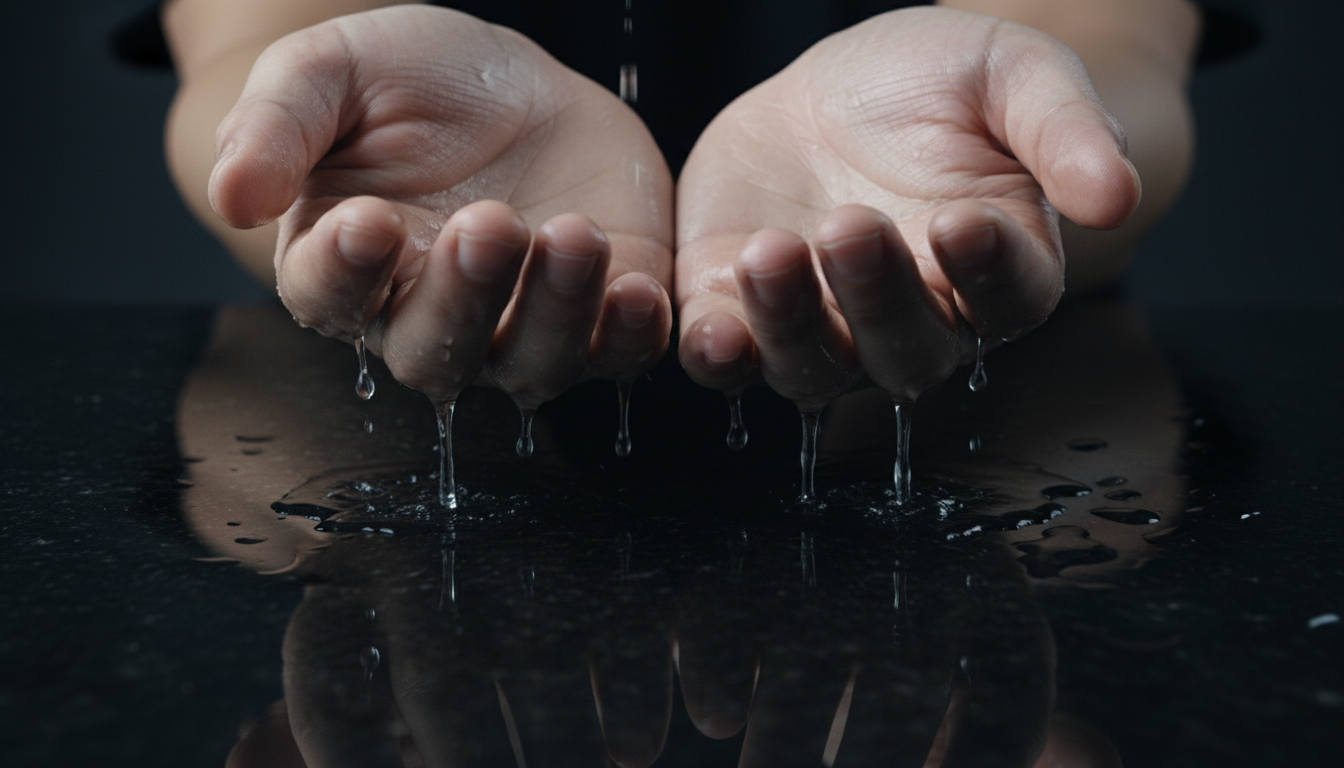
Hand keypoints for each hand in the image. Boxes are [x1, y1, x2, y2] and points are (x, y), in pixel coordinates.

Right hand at [209, 6, 673, 408]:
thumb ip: (278, 126)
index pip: (328, 296)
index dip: (344, 272)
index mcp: (347, 265)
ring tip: (572, 236)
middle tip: (485, 224)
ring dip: (554, 314)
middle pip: (435, 352)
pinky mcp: (601, 316)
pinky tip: (640, 291)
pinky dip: (632, 336)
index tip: (365, 222)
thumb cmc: (414, 82)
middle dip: (462, 297)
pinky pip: (618, 354)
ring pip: (530, 366)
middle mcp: (430, 318)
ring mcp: (519, 328)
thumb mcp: (333, 72)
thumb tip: (230, 197)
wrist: (517, 83)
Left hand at [675, 7, 1139, 408]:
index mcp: (994, 268)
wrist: (831, 88)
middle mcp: (913, 319)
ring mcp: (823, 327)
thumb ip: (1062, 127)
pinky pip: (731, 361)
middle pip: (908, 352)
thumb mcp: (1009, 72)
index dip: (988, 272)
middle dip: (878, 298)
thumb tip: (1117, 194)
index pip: (1008, 298)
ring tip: (773, 252)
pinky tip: (712, 330)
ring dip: (791, 327)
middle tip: (852, 225)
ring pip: (815, 370)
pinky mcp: (741, 313)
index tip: (961, 222)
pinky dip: (720, 356)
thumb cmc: (934, 84)